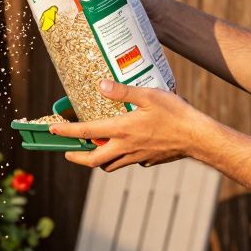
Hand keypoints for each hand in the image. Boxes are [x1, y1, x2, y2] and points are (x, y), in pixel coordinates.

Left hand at [49, 80, 215, 170]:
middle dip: (76, 157)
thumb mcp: (148, 95)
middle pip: (92, 160)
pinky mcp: (148, 160)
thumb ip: (123, 91)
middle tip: (67, 152)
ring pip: (110, 164)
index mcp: (122, 130)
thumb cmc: (175, 114)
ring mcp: (136, 156)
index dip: (67, 131)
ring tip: (93, 150)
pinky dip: (121, 157)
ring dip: (98, 159)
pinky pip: (128, 162)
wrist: (198, 138)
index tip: (52, 130)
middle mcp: (125, 147)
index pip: (86, 132)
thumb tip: (100, 85)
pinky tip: (126, 147)